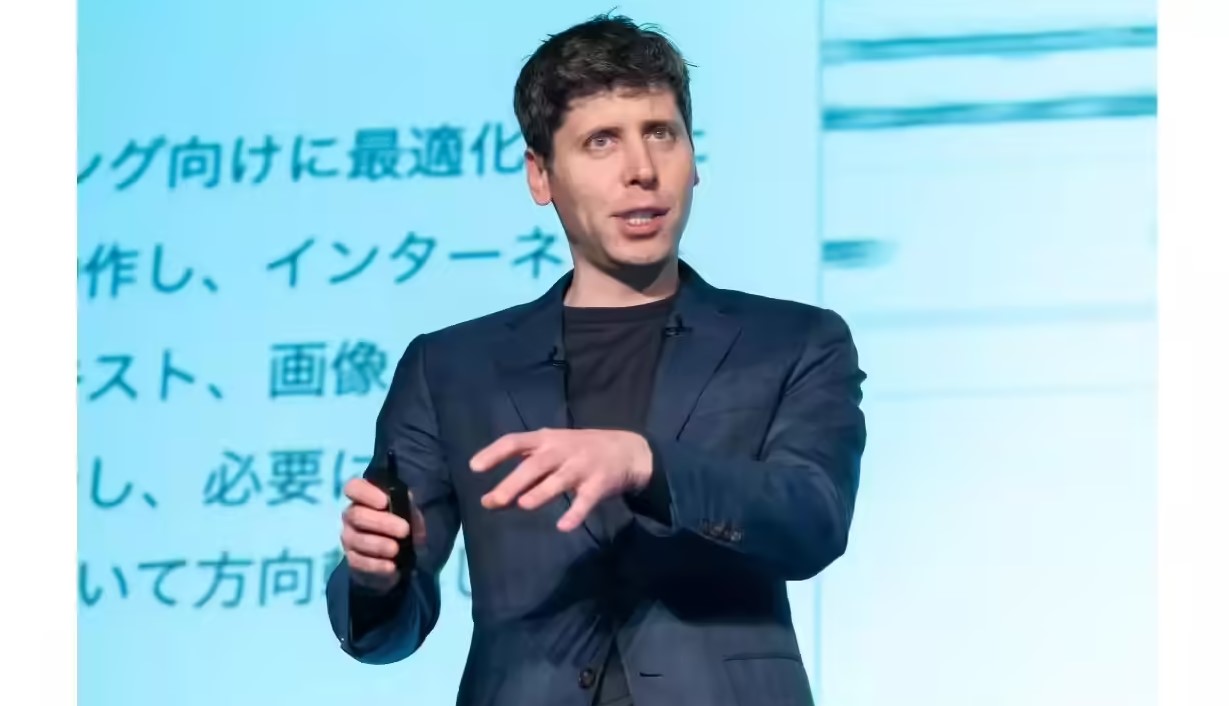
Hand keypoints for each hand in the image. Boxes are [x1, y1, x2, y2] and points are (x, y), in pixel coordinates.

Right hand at [339, 478, 426, 593]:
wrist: (396, 557)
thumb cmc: (401, 525)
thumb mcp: (409, 512)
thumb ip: (407, 505)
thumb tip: (406, 503)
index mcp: (363, 498)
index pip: (353, 488)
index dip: (366, 493)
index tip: (385, 502)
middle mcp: (351, 516)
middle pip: (356, 515)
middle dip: (382, 522)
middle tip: (404, 530)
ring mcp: (349, 538)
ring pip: (357, 539)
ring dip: (379, 544)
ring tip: (396, 549)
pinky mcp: (352, 560)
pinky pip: (358, 561)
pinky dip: (376, 564)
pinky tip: (391, 566)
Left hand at [470, 428, 653, 531]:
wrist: (629, 451)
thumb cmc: (581, 450)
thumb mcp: (555, 448)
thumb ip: (528, 468)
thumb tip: (496, 498)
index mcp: (547, 440)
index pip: (515, 441)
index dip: (494, 453)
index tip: (474, 468)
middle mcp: (562, 450)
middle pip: (534, 465)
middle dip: (513, 482)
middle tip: (492, 501)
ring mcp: (582, 467)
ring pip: (559, 480)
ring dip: (541, 492)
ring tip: (524, 505)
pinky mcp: (600, 484)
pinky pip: (586, 500)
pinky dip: (575, 513)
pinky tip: (563, 526)